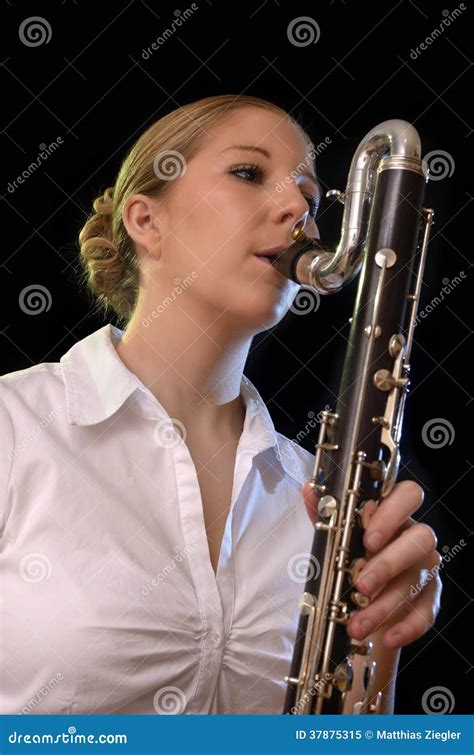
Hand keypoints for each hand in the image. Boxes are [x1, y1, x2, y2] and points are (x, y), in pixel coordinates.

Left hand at [301, 479, 441, 649]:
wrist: (362, 597)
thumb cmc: (351, 557)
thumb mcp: (335, 535)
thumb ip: (326, 513)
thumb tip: (309, 489)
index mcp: (394, 512)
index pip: (408, 495)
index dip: (392, 513)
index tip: (367, 538)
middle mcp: (415, 535)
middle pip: (421, 538)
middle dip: (389, 563)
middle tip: (360, 585)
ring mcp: (426, 566)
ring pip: (418, 579)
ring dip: (386, 604)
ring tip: (357, 623)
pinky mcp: (431, 596)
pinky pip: (427, 612)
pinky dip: (407, 627)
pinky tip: (387, 636)